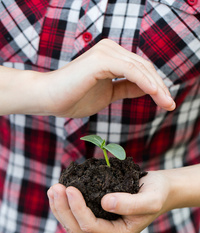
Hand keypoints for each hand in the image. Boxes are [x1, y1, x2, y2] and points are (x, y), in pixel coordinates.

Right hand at [40, 39, 174, 117]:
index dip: (156, 86)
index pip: (141, 70)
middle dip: (160, 87)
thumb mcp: (108, 95)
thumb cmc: (73, 98)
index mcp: (112, 57)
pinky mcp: (101, 60)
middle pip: (144, 68)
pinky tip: (154, 93)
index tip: (166, 102)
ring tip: (167, 103)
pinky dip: (144, 82)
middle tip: (170, 105)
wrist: (49, 99)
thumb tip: (147, 89)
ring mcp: (106, 52)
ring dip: (156, 87)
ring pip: (140, 68)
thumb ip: (126, 88)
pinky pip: (129, 71)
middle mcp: (110, 50)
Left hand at [47, 171, 174, 232]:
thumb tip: (105, 203)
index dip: (77, 208)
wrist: (159, 190)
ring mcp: (100, 228)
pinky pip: (76, 216)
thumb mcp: (150, 198)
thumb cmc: (157, 193)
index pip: (90, 226)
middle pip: (76, 228)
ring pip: (72, 224)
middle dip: (62, 208)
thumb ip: (131, 204)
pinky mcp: (97, 218)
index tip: (69, 188)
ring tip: (53, 189)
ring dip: (60, 207)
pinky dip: (65, 205)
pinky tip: (59, 193)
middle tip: (55, 187)